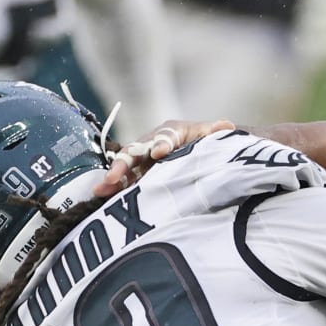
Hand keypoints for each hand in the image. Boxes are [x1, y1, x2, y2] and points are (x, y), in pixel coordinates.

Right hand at [93, 119, 234, 196]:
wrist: (198, 152)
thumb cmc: (203, 142)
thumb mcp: (209, 136)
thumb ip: (214, 133)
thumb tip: (226, 125)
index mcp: (170, 132)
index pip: (164, 137)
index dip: (162, 144)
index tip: (160, 152)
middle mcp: (151, 143)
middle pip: (135, 151)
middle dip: (124, 163)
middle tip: (114, 176)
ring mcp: (143, 160)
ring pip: (125, 166)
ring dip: (113, 178)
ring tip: (100, 190)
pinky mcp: (139, 175)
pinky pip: (125, 181)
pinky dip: (115, 189)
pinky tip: (102, 199)